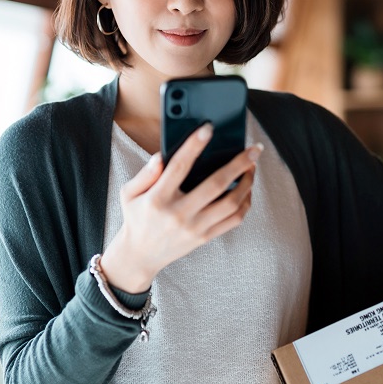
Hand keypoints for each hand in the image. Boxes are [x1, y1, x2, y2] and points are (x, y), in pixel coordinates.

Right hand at [101, 123, 260, 292]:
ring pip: (231, 203)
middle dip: (239, 164)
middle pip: (216, 185)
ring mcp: (195, 227)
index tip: (208, 129)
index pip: (179, 167)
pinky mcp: (205, 237)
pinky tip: (247, 189)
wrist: (140, 255)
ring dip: (247, 183)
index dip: (194, 145)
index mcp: (158, 198)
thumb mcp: (129, 193)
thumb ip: (145, 173)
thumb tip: (161, 156)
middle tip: (253, 149)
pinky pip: (234, 220)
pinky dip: (245, 203)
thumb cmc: (137, 217)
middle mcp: (179, 214)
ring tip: (252, 167)